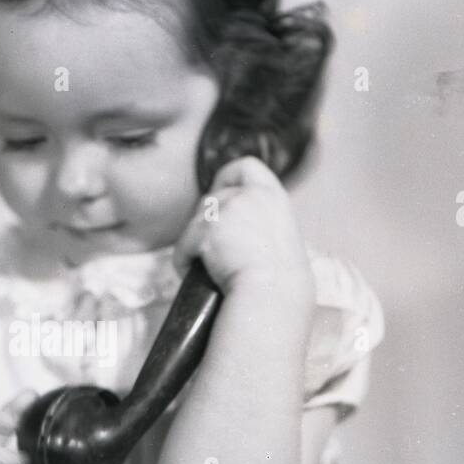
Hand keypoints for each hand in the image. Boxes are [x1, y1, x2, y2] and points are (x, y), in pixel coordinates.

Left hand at [173, 154, 312, 300]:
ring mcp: (227, 210)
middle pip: (211, 199)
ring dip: (195, 245)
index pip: (246, 167)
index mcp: (273, 198)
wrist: (272, 296)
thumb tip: (235, 228)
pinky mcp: (205, 231)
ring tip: (205, 268)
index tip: (219, 194)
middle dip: (206, 224)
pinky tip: (193, 276)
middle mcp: (249, 196)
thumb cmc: (280, 282)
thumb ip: (260, 221)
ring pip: (195, 223)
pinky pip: (183, 247)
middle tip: (212, 250)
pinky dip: (184, 261)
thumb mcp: (280, 239)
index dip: (227, 178)